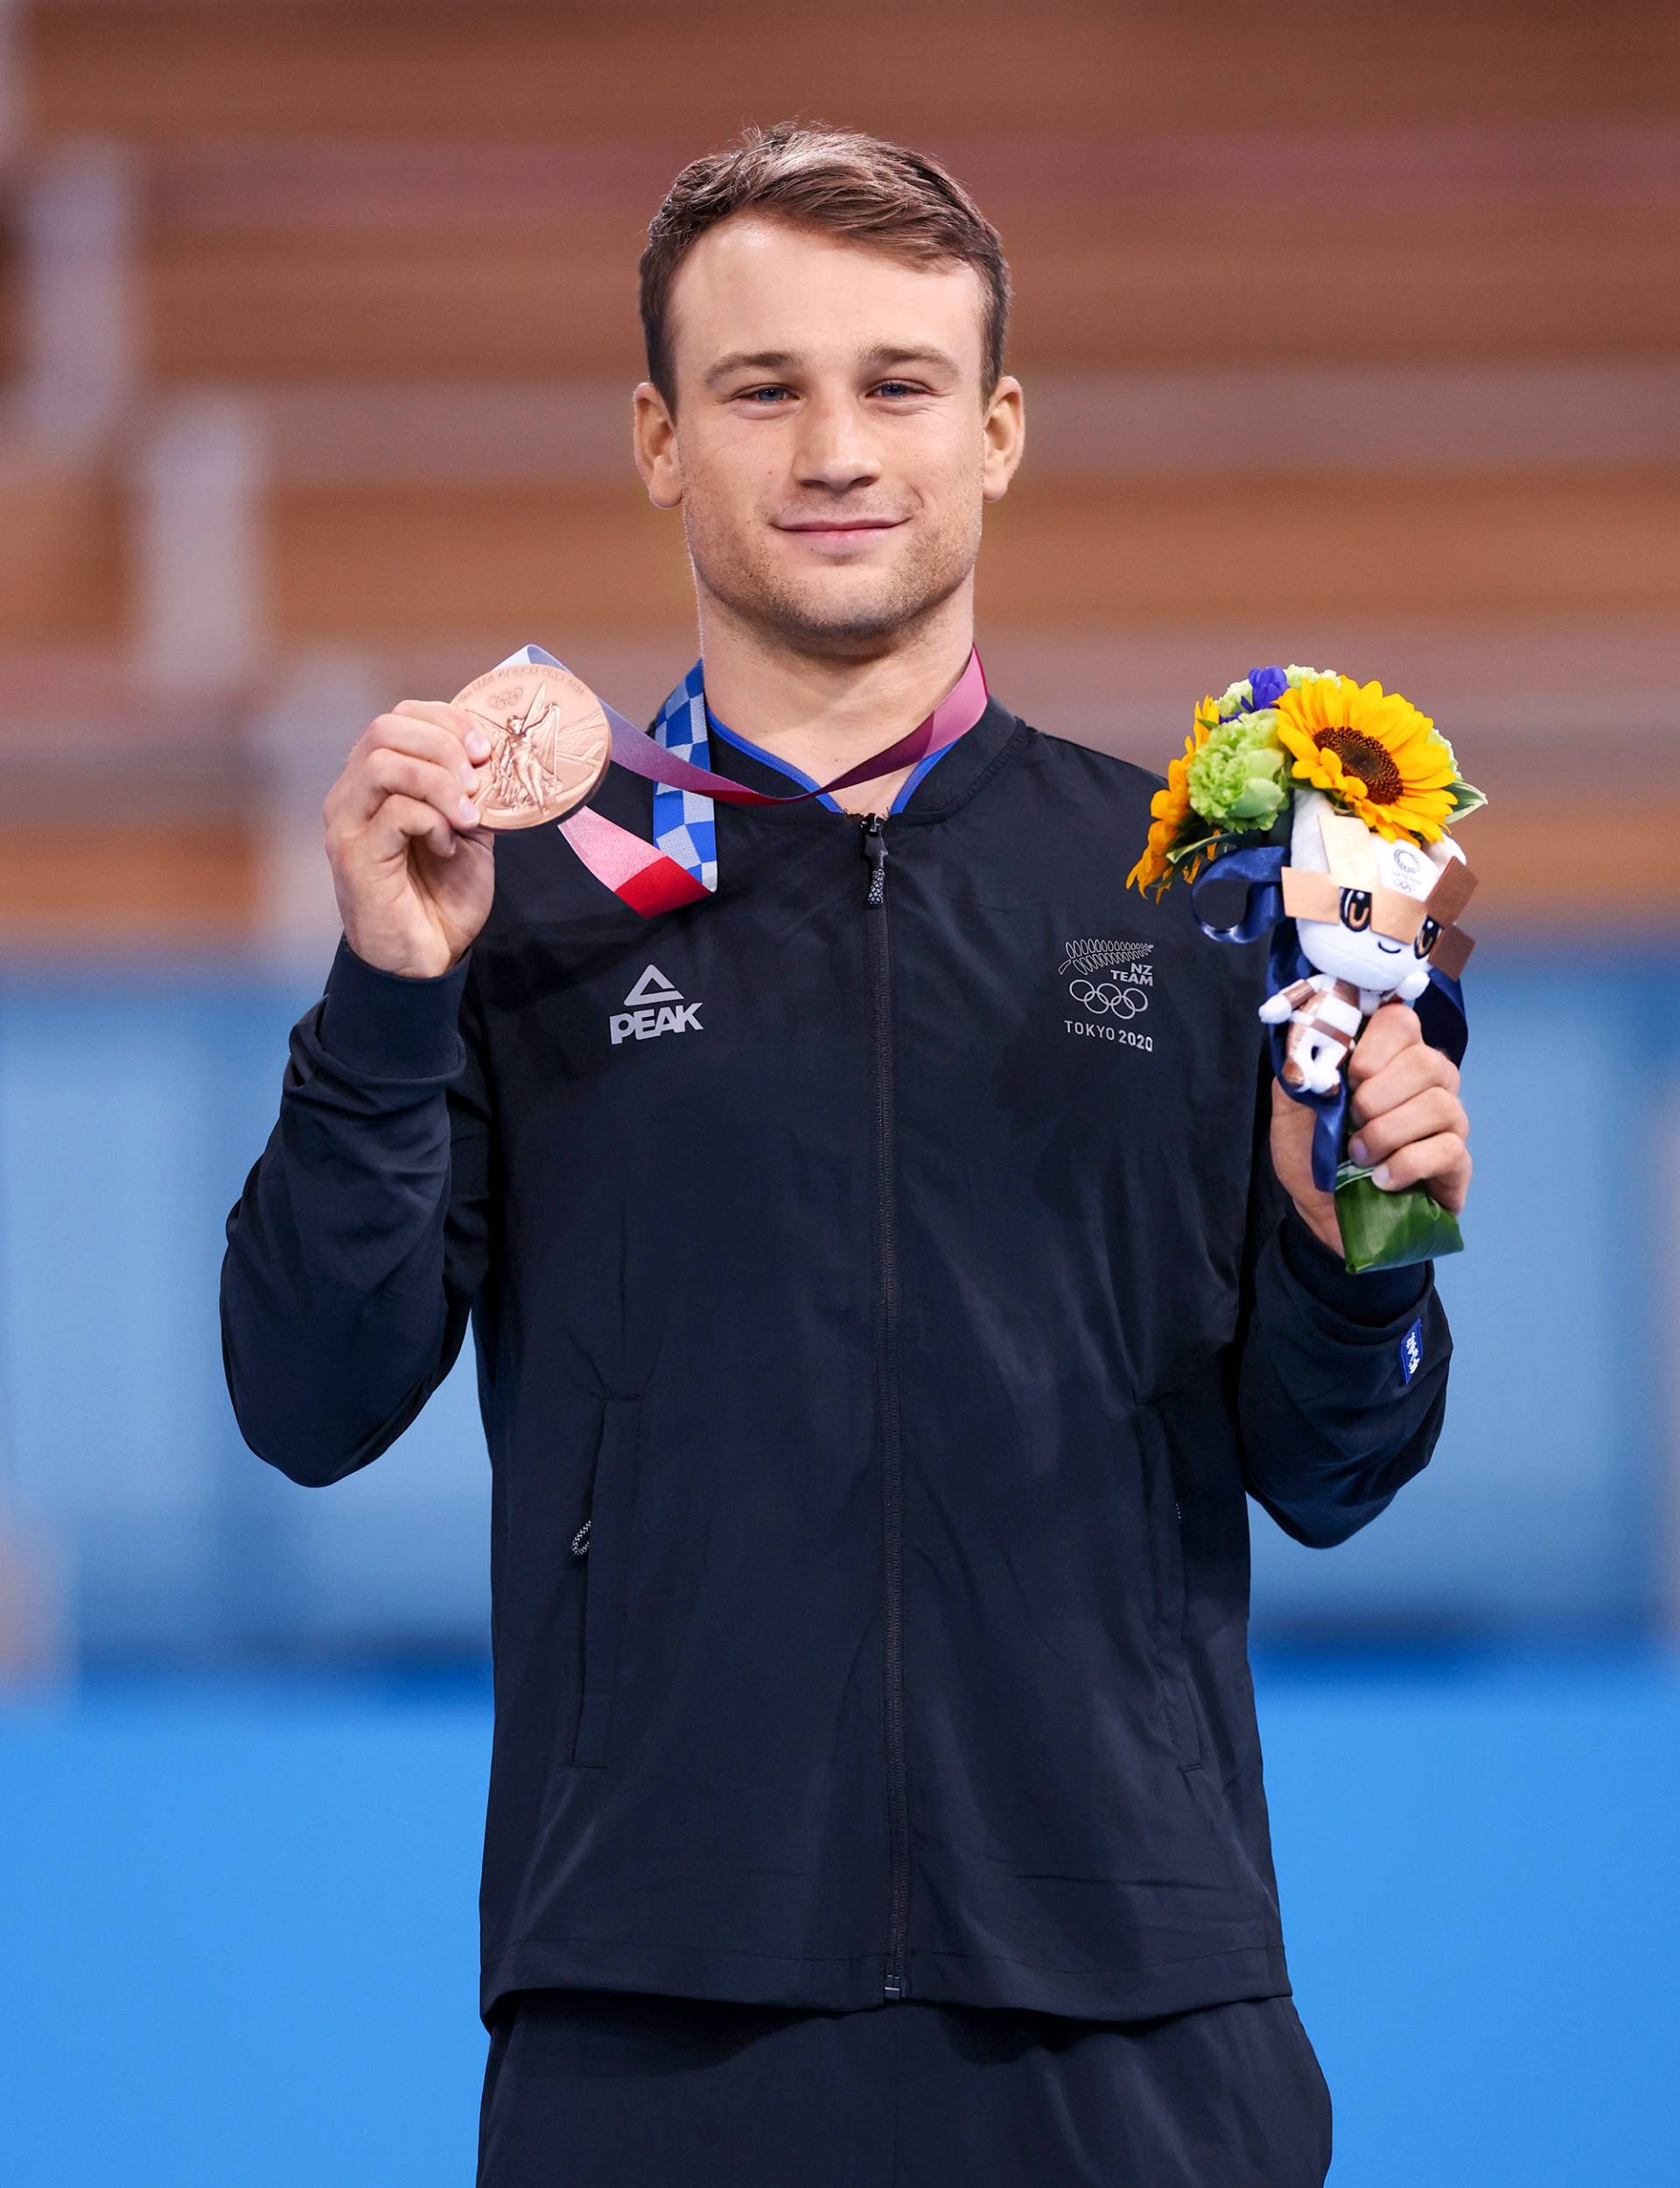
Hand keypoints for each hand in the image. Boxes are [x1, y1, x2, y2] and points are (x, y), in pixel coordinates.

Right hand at [323, 702, 497, 977]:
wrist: (426, 958)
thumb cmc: (442, 896)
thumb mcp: (469, 832)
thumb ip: (472, 793)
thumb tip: (492, 759)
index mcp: (375, 780)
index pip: (399, 717)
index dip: (446, 720)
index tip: (485, 750)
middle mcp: (352, 793)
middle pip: (385, 728)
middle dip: (444, 745)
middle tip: (477, 781)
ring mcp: (348, 822)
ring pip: (385, 763)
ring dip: (439, 782)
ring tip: (467, 816)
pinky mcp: (355, 854)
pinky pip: (395, 811)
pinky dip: (433, 821)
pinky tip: (449, 847)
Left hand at [1268, 1000, 1471, 1254]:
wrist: (1325, 1213)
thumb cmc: (1315, 1154)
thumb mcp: (1290, 1109)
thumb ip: (1298, 1071)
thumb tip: (1308, 1046)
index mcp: (1391, 1057)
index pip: (1402, 1020)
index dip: (1375, 1045)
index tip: (1350, 1075)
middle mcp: (1430, 1082)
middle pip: (1427, 1062)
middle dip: (1378, 1096)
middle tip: (1351, 1121)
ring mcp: (1450, 1122)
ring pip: (1440, 1106)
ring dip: (1389, 1132)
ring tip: (1360, 1155)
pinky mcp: (1457, 1164)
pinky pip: (1448, 1151)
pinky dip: (1406, 1165)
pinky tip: (1382, 1179)